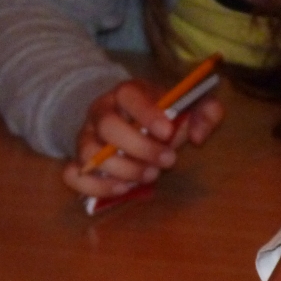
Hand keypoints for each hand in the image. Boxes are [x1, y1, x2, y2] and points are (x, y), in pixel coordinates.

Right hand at [62, 79, 223, 197]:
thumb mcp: (190, 108)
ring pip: (90, 153)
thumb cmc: (164, 116)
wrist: (131, 123)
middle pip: (108, 126)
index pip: (130, 95)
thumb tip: (199, 136)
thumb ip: (207, 112)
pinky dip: (96, 186)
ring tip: (150, 175)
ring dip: (123, 170)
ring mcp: (86, 136)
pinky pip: (72, 175)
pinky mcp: (78, 160)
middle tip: (168, 161)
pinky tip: (123, 188)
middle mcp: (101, 111)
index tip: (168, 132)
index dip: (148, 114)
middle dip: (140, 148)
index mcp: (128, 92)